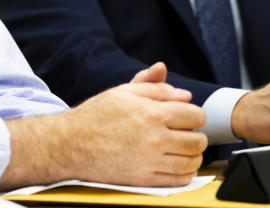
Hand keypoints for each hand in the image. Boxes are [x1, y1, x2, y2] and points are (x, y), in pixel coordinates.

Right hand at [0, 62, 205, 190]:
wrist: (71, 144)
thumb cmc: (96, 115)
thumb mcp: (124, 91)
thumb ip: (156, 87)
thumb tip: (184, 94)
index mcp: (152, 113)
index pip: (196, 116)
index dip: (195, 115)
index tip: (187, 117)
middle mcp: (155, 138)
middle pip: (198, 141)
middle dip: (196, 135)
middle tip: (184, 133)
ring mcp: (150, 161)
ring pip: (192, 162)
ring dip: (192, 155)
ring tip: (180, 149)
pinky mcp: (144, 180)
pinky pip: (180, 181)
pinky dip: (184, 173)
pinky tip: (175, 164)